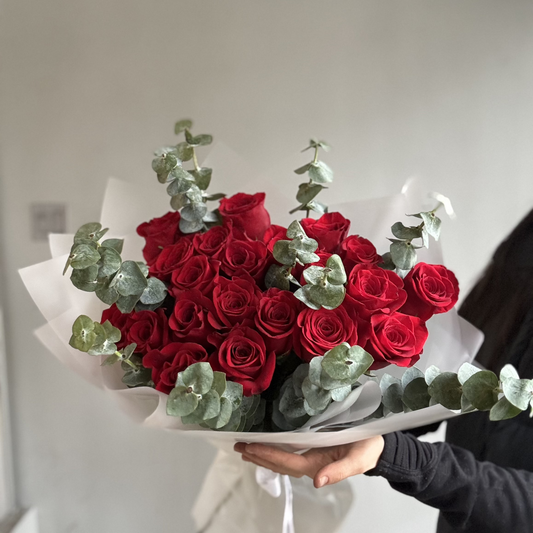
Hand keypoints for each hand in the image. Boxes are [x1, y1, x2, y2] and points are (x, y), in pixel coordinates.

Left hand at [234, 436, 383, 488]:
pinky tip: (266, 448)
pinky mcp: (313, 450)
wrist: (377, 447)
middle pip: (279, 463)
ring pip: (282, 460)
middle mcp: (310, 463)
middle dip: (259, 456)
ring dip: (263, 455)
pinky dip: (274, 451)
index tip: (251, 447)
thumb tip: (318, 482)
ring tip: (246, 449)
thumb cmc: (367, 450)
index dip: (268, 455)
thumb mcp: (357, 460)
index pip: (287, 462)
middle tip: (239, 447)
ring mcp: (311, 458)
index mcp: (318, 464)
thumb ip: (338, 472)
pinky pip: (289, 453)